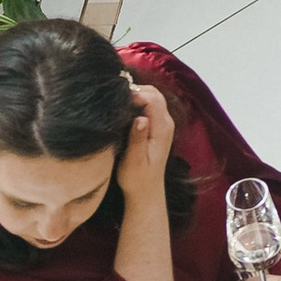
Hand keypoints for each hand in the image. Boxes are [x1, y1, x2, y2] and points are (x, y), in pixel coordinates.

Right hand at [117, 77, 174, 203]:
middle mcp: (166, 122)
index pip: (152, 99)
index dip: (135, 94)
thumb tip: (141, 118)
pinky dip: (138, 100)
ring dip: (137, 94)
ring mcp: (163, 123)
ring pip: (153, 96)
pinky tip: (123, 107)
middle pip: (154, 93)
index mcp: (162, 129)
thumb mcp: (134, 161)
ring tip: (118, 100)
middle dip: (135, 90)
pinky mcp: (157, 126)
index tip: (116, 99)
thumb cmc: (137, 178)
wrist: (146, 191)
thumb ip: (138, 138)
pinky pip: (150, 104)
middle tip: (114, 96)